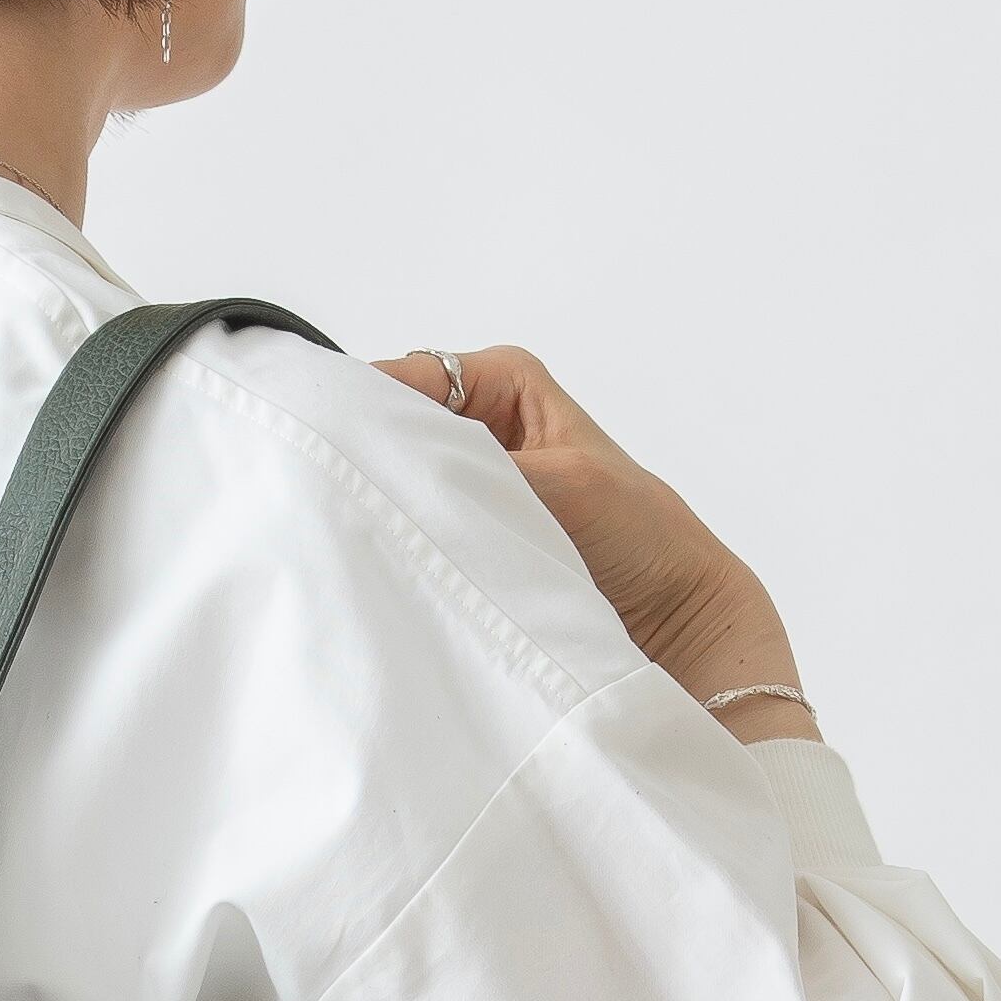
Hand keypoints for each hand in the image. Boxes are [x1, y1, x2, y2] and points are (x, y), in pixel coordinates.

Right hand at [378, 346, 816, 741]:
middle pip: (386, 433)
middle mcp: (475, 424)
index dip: (358, 413)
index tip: (328, 452)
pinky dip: (401, 548)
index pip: (398, 380)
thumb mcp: (556, 480)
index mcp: (498, 381)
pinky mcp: (461, 538)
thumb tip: (390, 461)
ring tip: (367, 537)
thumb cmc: (638, 535)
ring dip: (385, 511)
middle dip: (367, 465)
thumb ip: (474, 464)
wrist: (672, 620)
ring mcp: (464, 484)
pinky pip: (412, 532)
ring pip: (394, 485)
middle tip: (340, 502)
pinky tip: (389, 565)